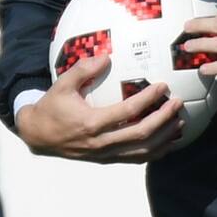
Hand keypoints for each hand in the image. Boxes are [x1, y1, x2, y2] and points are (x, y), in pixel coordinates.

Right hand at [16, 55, 183, 163]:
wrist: (37, 136)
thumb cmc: (52, 107)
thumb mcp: (62, 85)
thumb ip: (83, 69)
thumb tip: (106, 56)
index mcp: (91, 123)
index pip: (127, 112)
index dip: (148, 99)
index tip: (163, 86)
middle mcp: (100, 143)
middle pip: (140, 134)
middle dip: (163, 119)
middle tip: (177, 102)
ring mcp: (104, 155)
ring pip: (141, 151)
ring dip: (164, 137)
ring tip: (179, 121)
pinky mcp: (106, 160)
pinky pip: (135, 159)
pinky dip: (155, 152)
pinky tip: (168, 142)